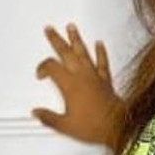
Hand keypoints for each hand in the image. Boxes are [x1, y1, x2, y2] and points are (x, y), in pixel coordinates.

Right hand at [32, 22, 125, 147]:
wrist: (118, 127)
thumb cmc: (94, 126)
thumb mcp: (66, 126)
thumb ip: (49, 118)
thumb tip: (37, 113)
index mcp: (70, 85)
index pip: (51, 68)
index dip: (43, 68)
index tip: (40, 74)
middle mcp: (82, 77)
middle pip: (65, 53)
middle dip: (56, 40)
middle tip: (50, 29)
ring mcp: (95, 77)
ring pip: (83, 53)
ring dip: (76, 39)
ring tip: (71, 27)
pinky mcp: (106, 81)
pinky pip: (102, 63)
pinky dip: (101, 52)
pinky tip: (99, 44)